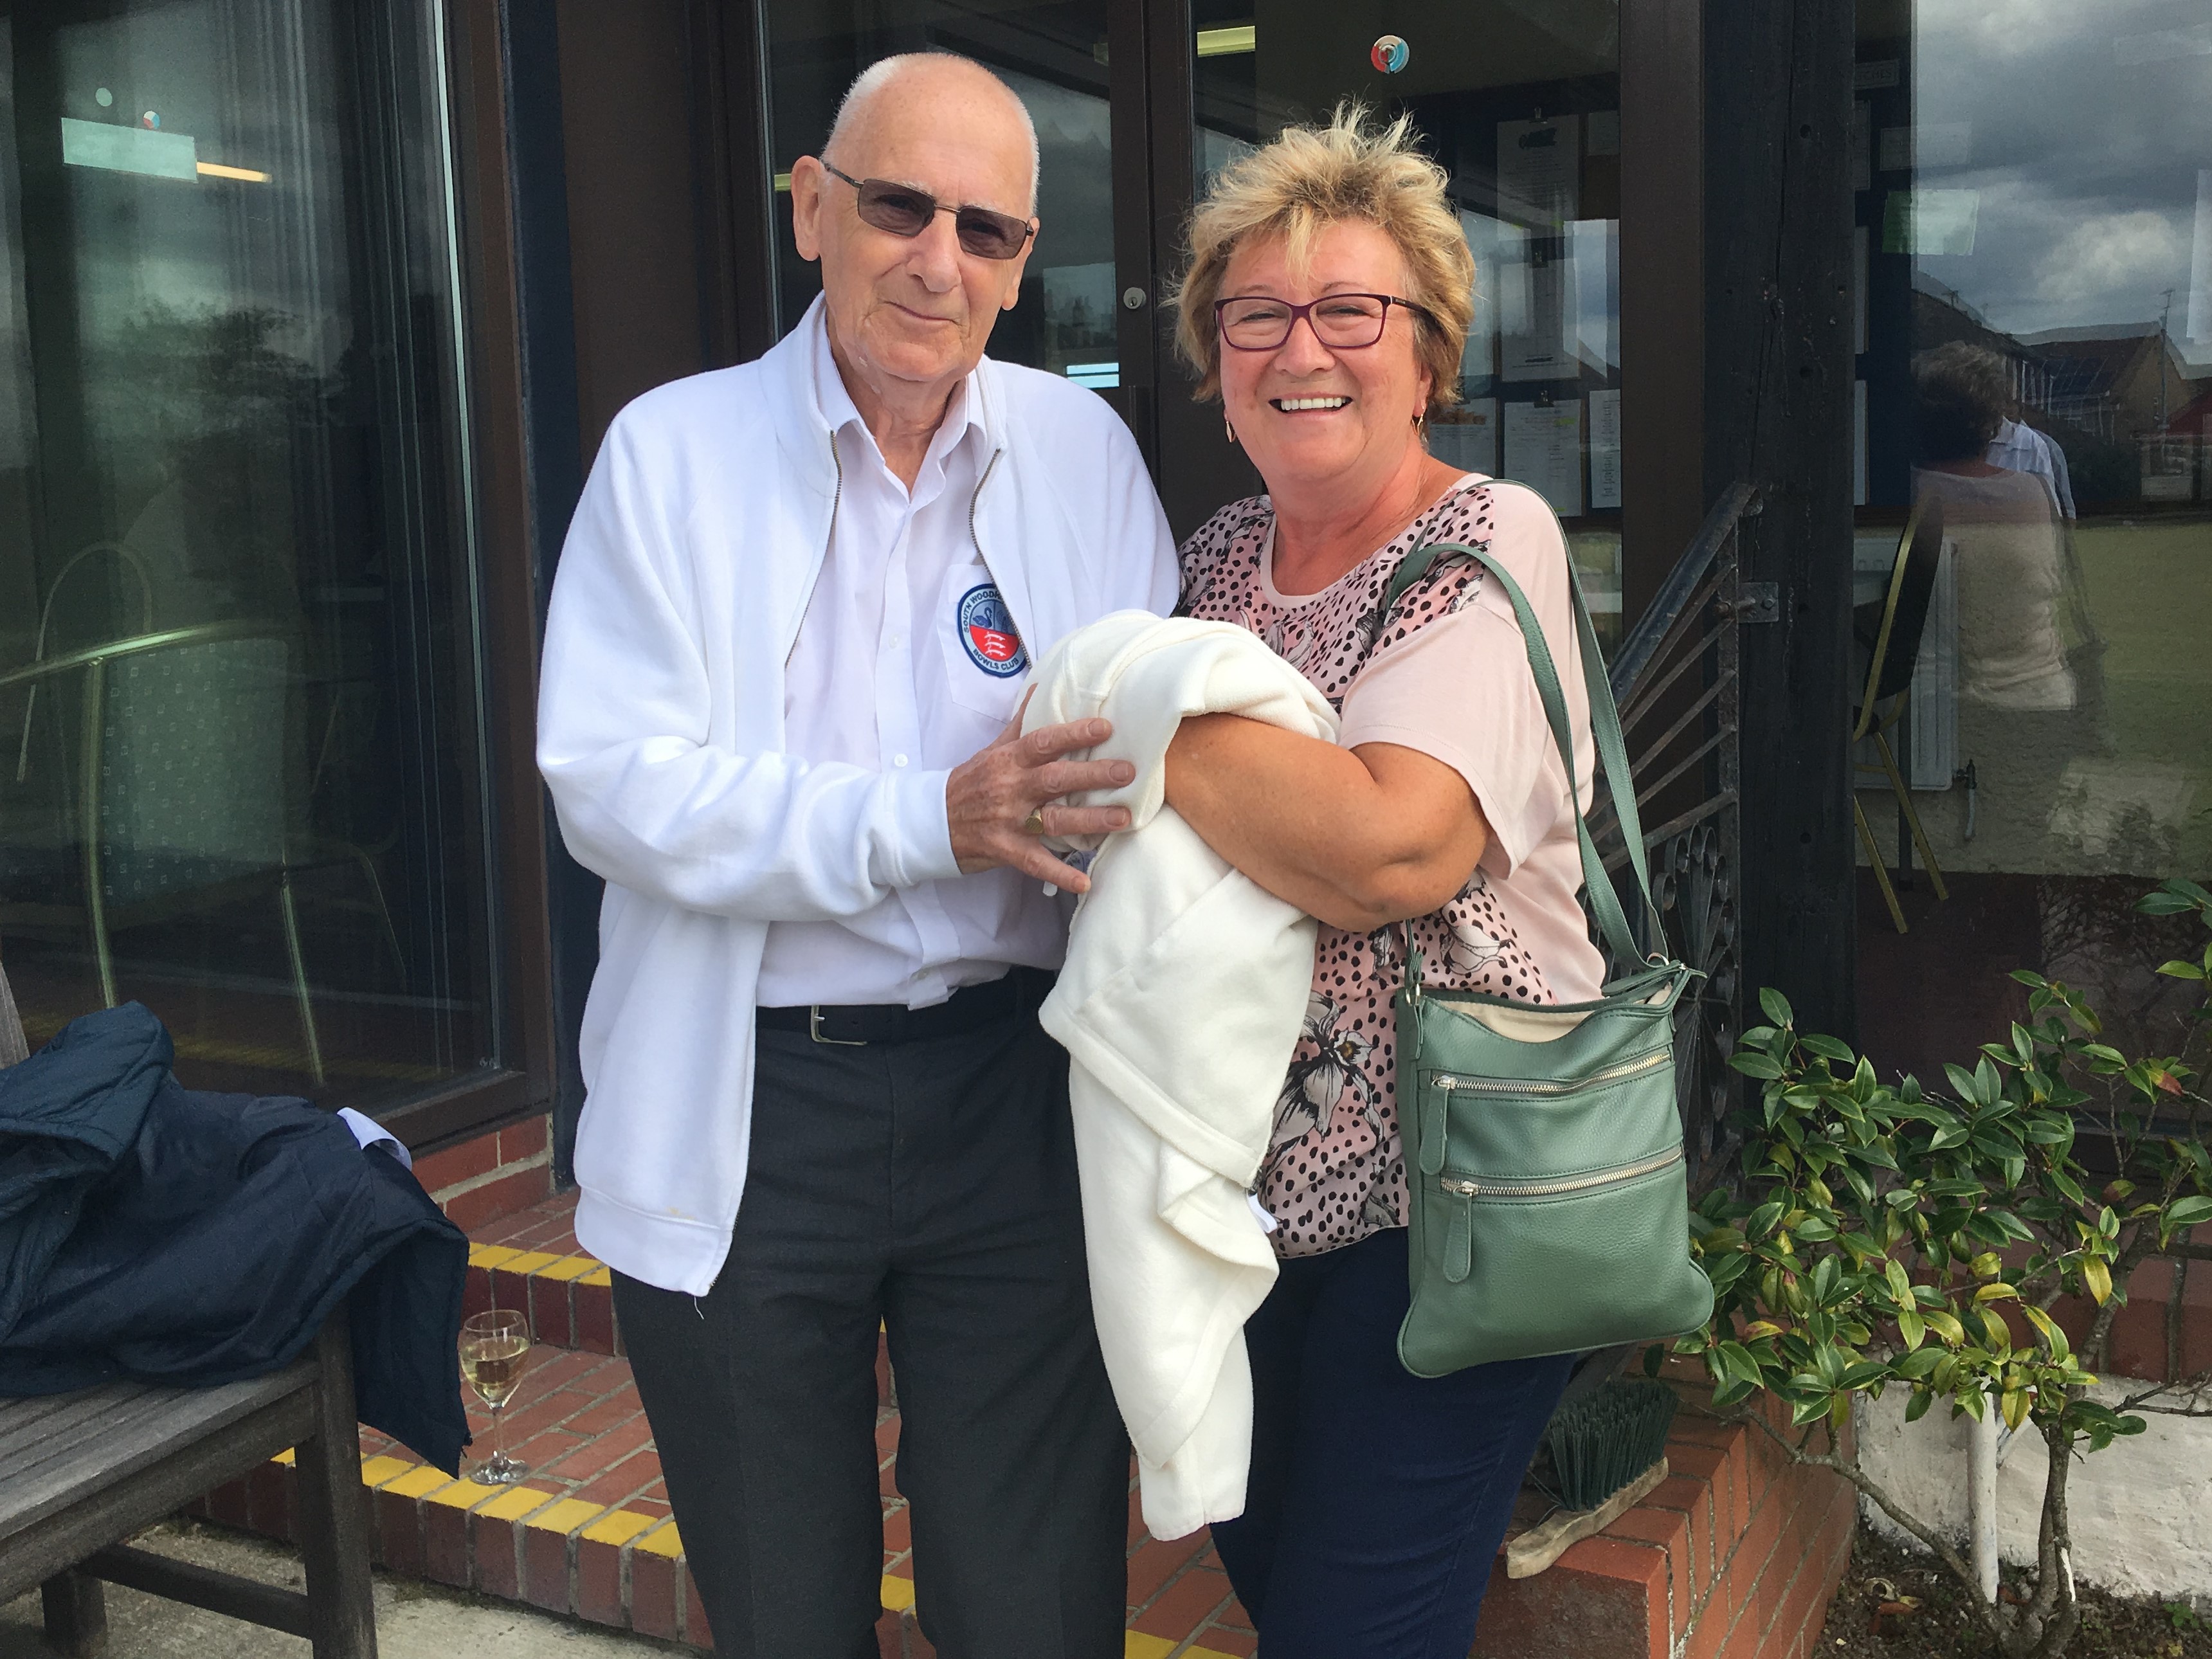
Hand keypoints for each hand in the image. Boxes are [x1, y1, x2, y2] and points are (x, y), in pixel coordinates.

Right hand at [946, 693, 1135, 891]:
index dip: (1074, 734)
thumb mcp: (992, 749)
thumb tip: (1041, 687)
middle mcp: (1011, 788)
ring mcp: (1009, 820)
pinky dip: (1059, 874)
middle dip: (1093, 775)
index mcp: (1009, 760)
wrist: (931, 820)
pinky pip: (1036, 863)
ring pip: (1054, 819)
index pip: (1044, 741)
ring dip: (1090, 820)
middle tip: (1127, 772)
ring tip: (1123, 818)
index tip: (1106, 728)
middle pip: (1056, 779)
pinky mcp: (1005, 850)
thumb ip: (1020, 723)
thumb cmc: (969, 782)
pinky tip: (1085, 882)